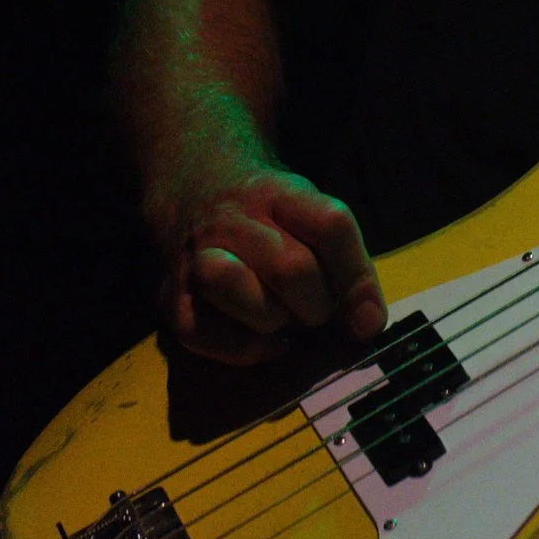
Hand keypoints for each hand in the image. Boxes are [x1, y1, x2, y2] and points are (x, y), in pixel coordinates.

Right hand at [152, 163, 387, 363]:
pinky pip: (199, 332)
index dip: (357, 277)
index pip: (330, 225)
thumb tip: (368, 325)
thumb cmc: (273, 217)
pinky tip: (263, 342)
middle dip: (316, 305)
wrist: (199, 189)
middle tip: (317, 311)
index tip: (367, 318)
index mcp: (280, 194)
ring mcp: (195, 255)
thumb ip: (350, 268)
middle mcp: (233, 220)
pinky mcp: (170, 295)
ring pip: (231, 286)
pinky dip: (239, 349)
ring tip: (282, 318)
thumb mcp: (315, 219)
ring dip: (269, 317)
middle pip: (289, 266)